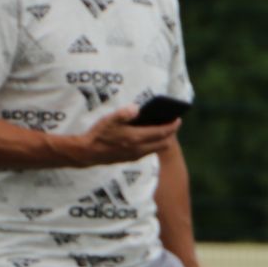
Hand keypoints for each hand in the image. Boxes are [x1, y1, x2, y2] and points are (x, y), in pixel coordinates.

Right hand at [58, 108, 179, 165]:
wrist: (88, 152)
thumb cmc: (99, 134)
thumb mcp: (110, 119)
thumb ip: (124, 113)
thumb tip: (137, 108)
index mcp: (137, 138)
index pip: (162, 132)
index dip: (172, 126)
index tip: (178, 119)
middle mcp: (140, 149)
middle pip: (164, 143)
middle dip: (171, 133)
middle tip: (173, 124)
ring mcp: (137, 155)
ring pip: (157, 148)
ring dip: (163, 140)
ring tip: (163, 129)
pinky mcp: (132, 158)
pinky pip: (149, 152)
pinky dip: (154, 144)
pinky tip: (150, 137)